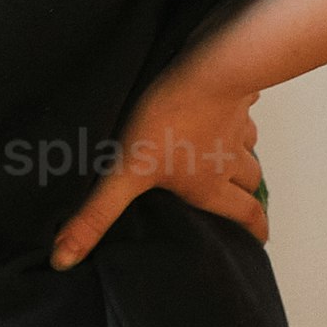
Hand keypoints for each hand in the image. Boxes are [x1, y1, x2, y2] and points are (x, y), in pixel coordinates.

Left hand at [51, 60, 269, 267]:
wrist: (207, 67)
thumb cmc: (166, 122)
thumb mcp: (125, 173)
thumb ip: (97, 214)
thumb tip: (65, 259)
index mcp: (208, 183)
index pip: (242, 213)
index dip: (254, 227)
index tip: (261, 239)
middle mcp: (230, 158)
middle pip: (250, 181)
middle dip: (248, 191)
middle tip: (245, 197)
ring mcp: (238, 124)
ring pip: (250, 144)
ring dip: (245, 151)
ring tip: (234, 154)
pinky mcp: (238, 93)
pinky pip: (248, 104)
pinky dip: (243, 109)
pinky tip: (235, 103)